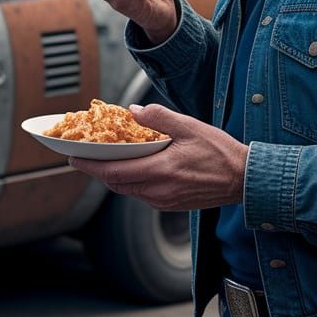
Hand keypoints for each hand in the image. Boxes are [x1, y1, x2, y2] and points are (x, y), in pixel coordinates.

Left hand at [69, 104, 248, 210]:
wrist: (244, 179)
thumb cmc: (219, 151)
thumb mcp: (189, 126)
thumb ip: (158, 117)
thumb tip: (133, 111)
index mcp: (160, 171)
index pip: (114, 171)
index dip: (90, 165)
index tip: (72, 157)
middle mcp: (157, 191)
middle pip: (116, 183)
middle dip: (97, 170)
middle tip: (83, 156)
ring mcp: (163, 201)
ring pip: (127, 190)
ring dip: (113, 175)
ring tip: (104, 159)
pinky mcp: (169, 205)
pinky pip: (141, 194)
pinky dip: (130, 180)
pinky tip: (133, 166)